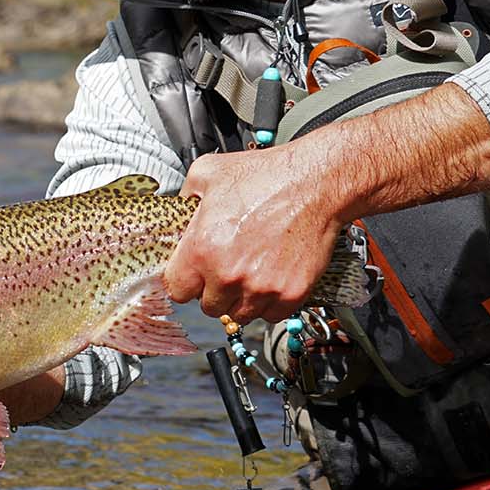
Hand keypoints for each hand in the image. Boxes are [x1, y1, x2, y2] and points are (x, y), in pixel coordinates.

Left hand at [163, 142, 354, 324]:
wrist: (314, 183)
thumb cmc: (266, 176)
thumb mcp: (207, 174)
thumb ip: (183, 203)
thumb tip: (175, 220)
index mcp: (202, 249)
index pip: (177, 290)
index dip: (185, 280)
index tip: (194, 274)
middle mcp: (228, 275)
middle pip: (208, 306)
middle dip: (214, 289)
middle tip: (228, 266)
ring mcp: (261, 288)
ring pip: (239, 314)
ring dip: (241, 298)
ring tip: (251, 270)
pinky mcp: (290, 294)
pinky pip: (270, 315)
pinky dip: (270, 302)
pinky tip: (271, 276)